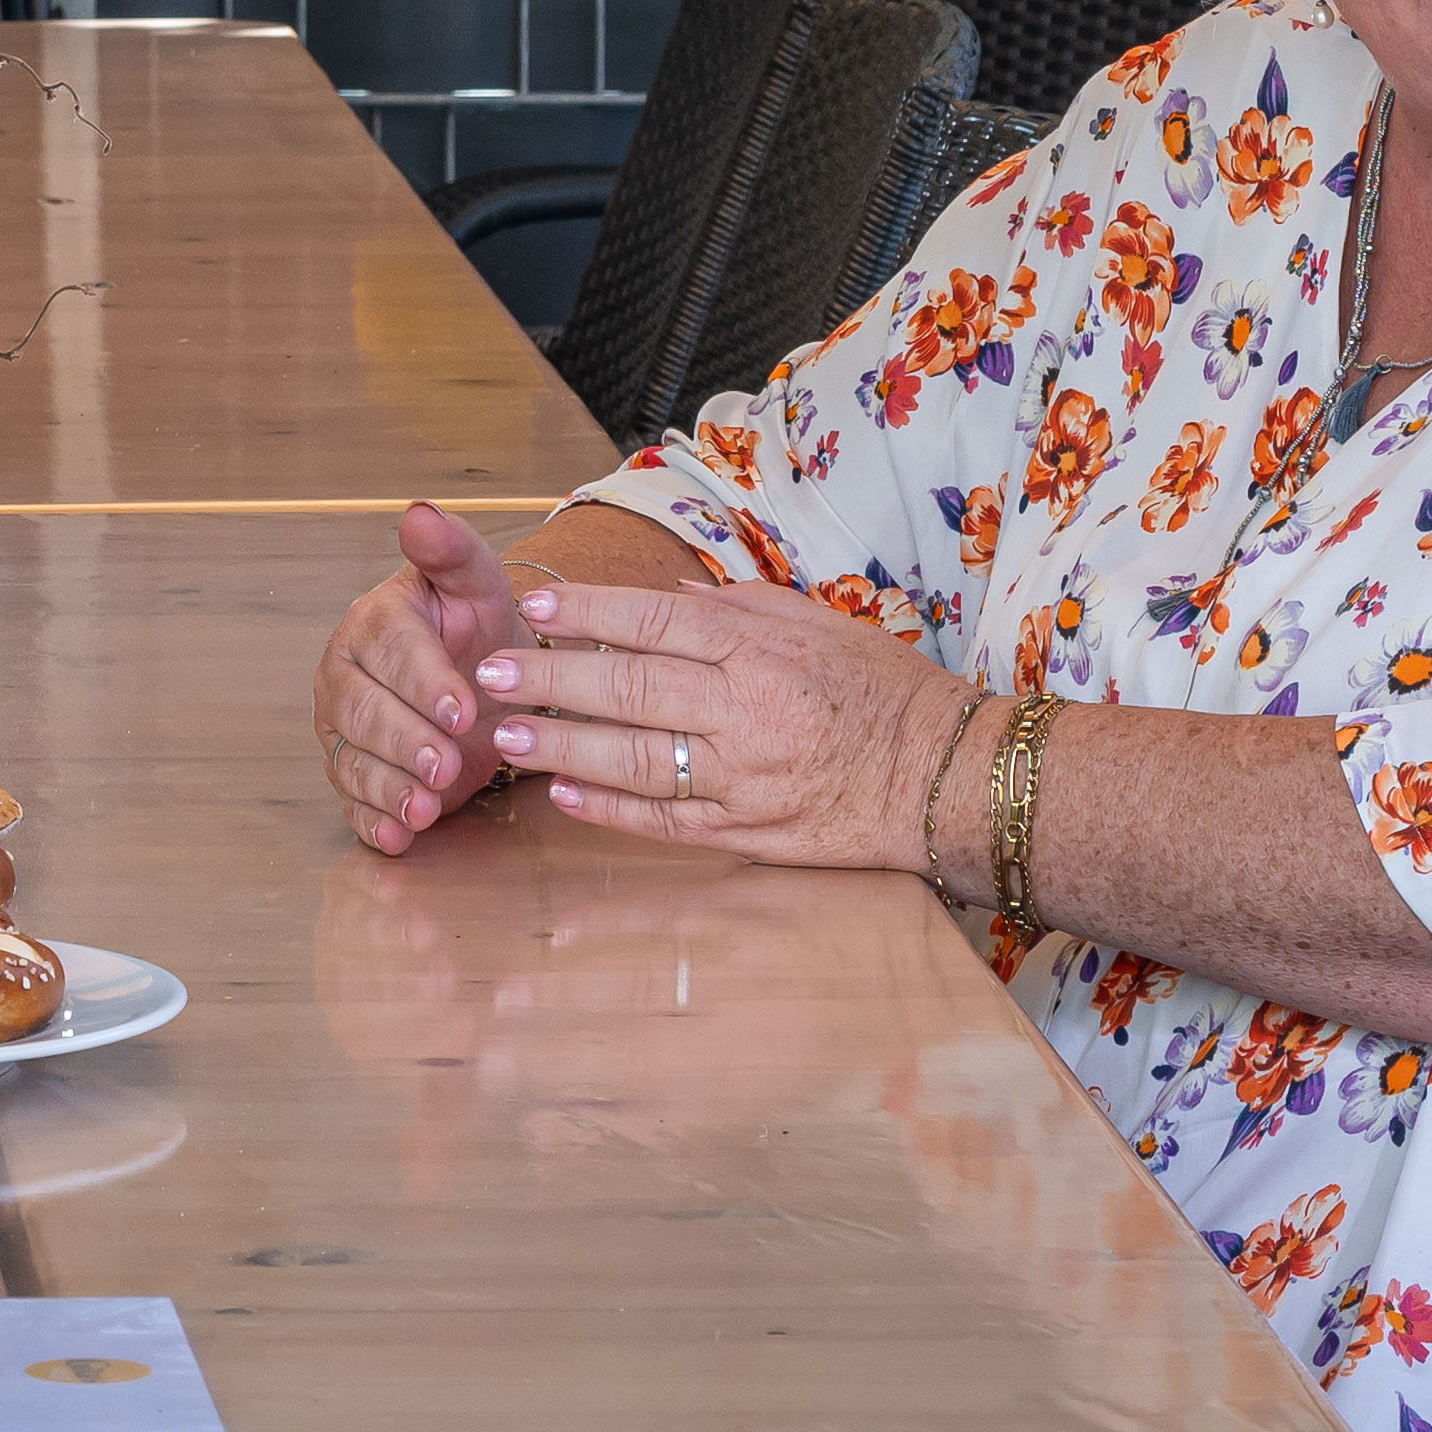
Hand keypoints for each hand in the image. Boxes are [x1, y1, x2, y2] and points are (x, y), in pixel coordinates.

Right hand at [316, 502, 534, 854]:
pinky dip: (374, 823)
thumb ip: (452, 552)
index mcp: (372, 623)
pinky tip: (398, 837)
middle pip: (364, 712)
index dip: (424, 682)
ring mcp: (342, 729)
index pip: (389, 650)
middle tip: (444, 764)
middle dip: (405, 742)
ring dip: (389, 789)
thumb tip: (419, 514)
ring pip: (354, 761)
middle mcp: (345, 676)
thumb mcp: (478, 585)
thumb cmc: (476, 629)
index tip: (461, 708)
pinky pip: (352, 802)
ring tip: (425, 810)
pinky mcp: (352, 774)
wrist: (482, 678)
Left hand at [469, 560, 972, 883]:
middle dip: (551, 678)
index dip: (586, 613)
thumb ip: (738, 609)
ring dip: (564, 745)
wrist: (944, 778)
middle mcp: (746, 711)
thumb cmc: (884, 690)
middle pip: (630, 688)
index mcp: (761, 649)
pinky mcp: (749, 832)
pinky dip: (610, 808)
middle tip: (488, 671)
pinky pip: (666, 819)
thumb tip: (665, 599)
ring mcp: (744, 778)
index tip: (532, 605)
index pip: (654, 621)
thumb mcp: (818, 623)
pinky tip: (564, 791)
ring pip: (636, 758)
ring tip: (508, 734)